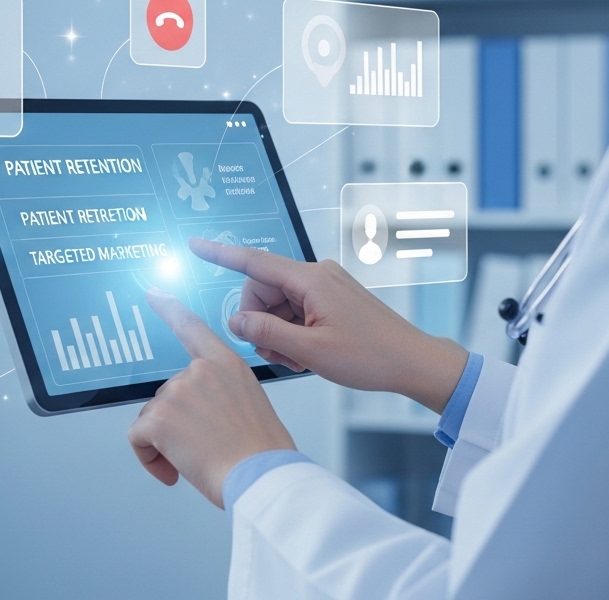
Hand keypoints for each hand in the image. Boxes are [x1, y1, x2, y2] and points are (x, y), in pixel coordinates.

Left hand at [127, 288, 295, 507]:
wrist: (263, 477)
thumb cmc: (263, 452)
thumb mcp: (249, 405)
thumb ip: (219, 394)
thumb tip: (193, 413)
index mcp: (226, 364)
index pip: (192, 328)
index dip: (169, 309)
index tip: (153, 293)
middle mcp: (199, 371)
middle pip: (168, 394)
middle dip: (176, 424)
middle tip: (204, 448)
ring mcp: (177, 392)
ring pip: (152, 419)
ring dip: (165, 444)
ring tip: (198, 460)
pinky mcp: (159, 418)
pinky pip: (138, 438)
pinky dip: (149, 458)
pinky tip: (174, 470)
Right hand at [189, 237, 467, 412]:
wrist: (413, 361)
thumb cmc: (371, 356)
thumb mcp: (310, 351)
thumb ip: (267, 333)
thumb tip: (236, 320)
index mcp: (311, 280)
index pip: (254, 262)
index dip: (221, 254)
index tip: (196, 245)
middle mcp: (317, 274)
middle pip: (263, 290)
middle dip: (259, 321)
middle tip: (277, 354)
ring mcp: (326, 285)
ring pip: (278, 303)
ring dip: (277, 331)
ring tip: (297, 359)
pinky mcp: (332, 298)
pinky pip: (296, 309)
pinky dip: (292, 331)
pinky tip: (305, 354)